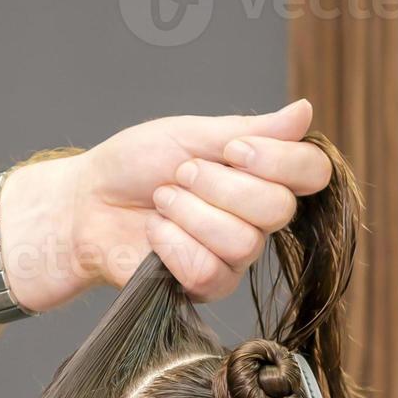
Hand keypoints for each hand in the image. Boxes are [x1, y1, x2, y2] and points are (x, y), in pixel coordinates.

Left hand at [0, 100, 336, 309]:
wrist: (84, 204)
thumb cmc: (133, 166)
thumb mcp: (190, 134)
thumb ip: (250, 129)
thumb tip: (304, 111)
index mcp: (261, 174)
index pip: (312, 172)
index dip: (279, 161)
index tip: (232, 149)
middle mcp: (256, 217)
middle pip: (279, 210)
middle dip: (219, 186)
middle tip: (180, 175)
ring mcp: (233, 256)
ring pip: (243, 243)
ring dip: (190, 214)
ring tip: (161, 202)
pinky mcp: (204, 286)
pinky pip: (209, 271)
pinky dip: (172, 245)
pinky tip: (153, 234)